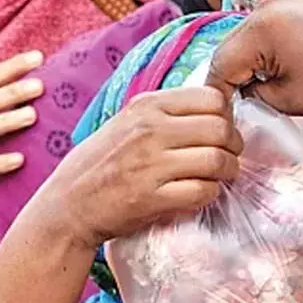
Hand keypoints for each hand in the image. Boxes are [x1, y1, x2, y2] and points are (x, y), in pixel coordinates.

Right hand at [32, 86, 242, 250]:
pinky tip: (200, 193)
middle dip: (234, 145)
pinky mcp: (153, 197)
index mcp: (146, 106)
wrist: (69, 204)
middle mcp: (149, 130)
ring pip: (217, 160)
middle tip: (228, 156)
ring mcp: (151, 164)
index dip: (226, 116)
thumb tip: (215, 110)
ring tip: (219, 176)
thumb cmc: (101, 163)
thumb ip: (166, 113)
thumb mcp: (127, 122)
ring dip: (227, 171)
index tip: (221, 130)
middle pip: (221, 129)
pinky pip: (203, 191)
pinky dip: (210, 193)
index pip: (212, 98)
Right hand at [206, 0, 302, 115]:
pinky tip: (275, 77)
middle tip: (239, 113)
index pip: (218, 68)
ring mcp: (276, 5)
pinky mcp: (289, 8)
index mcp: (259, 30)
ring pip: (243, 44)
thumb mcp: (292, 99)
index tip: (226, 121)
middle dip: (230, 82)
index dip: (220, 99)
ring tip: (259, 96)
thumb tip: (242, 94)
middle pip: (227, 52)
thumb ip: (257, 96)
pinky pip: (261, 36)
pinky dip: (262, 57)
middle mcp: (262, 10)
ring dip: (246, 69)